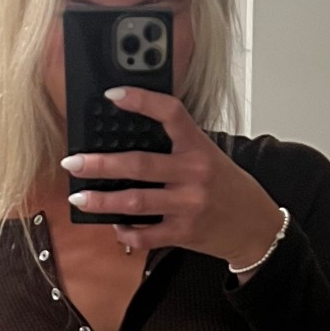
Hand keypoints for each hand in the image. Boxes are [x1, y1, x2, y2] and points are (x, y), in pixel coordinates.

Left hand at [63, 90, 283, 270]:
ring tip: (79, 198)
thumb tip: (131, 141)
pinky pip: (146, 235)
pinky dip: (126, 232)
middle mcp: (194, 175)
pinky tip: (115, 226)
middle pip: (139, 164)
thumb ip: (178, 148)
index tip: (112, 95)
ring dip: (102, 201)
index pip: (171, 114)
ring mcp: (188, 206)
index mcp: (199, 148)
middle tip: (73, 162)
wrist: (256, 228)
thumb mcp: (211, 157)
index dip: (141, 101)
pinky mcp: (184, 233)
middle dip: (100, 164)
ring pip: (136, 202)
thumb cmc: (229, 189)